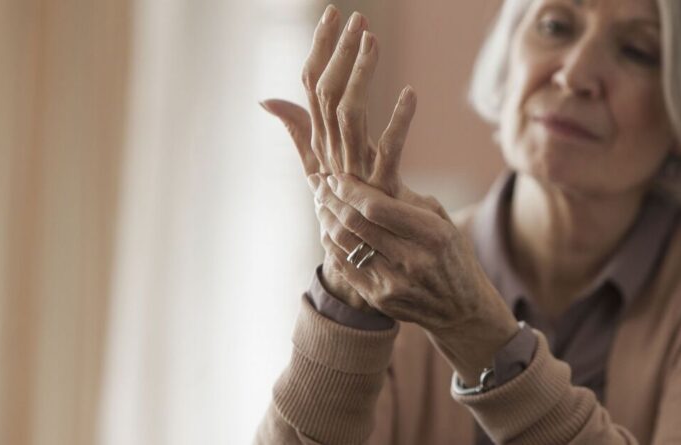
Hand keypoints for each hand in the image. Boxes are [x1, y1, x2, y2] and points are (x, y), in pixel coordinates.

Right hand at [259, 5, 420, 312]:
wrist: (365, 274)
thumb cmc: (348, 220)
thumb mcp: (322, 172)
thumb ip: (299, 132)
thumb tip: (268, 99)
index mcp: (319, 148)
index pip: (311, 88)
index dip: (318, 50)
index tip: (332, 14)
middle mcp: (329, 159)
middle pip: (323, 95)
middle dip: (334, 51)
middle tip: (352, 16)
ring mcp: (352, 176)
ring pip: (346, 115)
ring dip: (358, 74)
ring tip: (371, 39)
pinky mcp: (380, 194)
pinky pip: (386, 154)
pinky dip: (398, 122)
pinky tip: (411, 94)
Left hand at [312, 173, 519, 384]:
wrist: (461, 310)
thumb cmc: (451, 256)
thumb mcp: (442, 222)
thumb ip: (408, 201)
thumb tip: (369, 171)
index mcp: (432, 235)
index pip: (376, 207)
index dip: (349, 189)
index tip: (335, 177)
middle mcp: (412, 260)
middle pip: (355, 223)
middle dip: (330, 199)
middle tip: (318, 183)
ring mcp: (393, 283)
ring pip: (344, 244)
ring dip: (326, 219)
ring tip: (320, 203)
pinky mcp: (380, 299)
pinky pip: (343, 266)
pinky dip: (331, 244)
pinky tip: (327, 229)